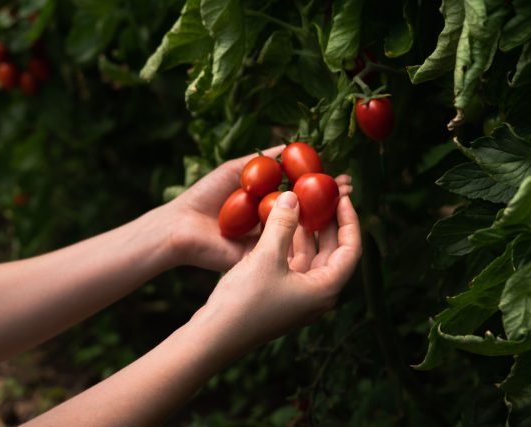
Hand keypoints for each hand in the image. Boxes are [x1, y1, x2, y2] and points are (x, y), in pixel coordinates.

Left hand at [163, 146, 353, 271]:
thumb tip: (291, 144)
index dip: (318, 182)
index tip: (338, 173)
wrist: (182, 227)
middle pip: (306, 208)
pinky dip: (308, 232)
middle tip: (348, 186)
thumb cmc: (205, 196)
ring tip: (344, 198)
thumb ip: (264, 159)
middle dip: (328, 197)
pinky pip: (289, 242)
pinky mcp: (265, 255)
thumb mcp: (237, 169)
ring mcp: (269, 239)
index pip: (299, 190)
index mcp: (265, 201)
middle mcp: (271, 220)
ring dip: (325, 213)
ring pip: (303, 226)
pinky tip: (326, 221)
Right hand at [194, 190, 361, 352]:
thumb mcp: (266, 257)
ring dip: (305, 231)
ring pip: (311, 256)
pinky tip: (279, 222)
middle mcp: (317, 294)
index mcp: (325, 289)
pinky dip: (289, 242)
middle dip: (326, 222)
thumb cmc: (244, 301)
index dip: (349, 220)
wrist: (214, 337)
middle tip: (320, 195)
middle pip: (332, 251)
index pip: (351, 249)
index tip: (341, 197)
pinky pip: (293, 262)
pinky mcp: (281, 296)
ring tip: (299, 203)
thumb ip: (283, 224)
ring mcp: (299, 296)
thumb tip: (293, 196)